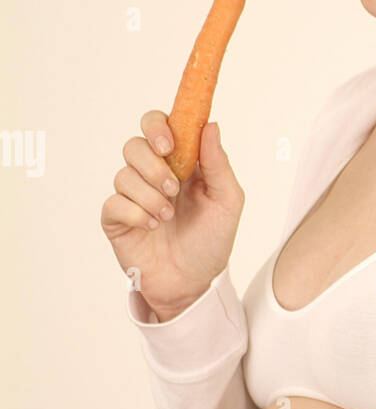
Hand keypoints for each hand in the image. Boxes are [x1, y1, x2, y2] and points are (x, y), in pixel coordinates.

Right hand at [101, 112, 244, 313]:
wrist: (193, 283)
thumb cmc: (211, 242)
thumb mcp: (227, 201)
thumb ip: (218, 163)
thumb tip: (211, 125)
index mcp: (180, 163)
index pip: (158, 126)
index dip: (158, 126)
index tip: (169, 144)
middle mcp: (152, 174)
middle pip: (134, 145)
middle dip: (152, 165)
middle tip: (173, 187)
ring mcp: (132, 196)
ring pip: (124, 174)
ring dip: (150, 196)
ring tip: (168, 217)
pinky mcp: (116, 218)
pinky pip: (115, 202)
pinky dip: (136, 214)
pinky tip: (152, 227)